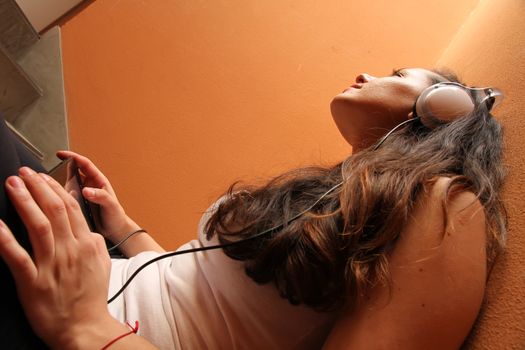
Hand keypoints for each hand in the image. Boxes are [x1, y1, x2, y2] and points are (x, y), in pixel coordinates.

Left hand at [0, 167, 115, 347]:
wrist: (85, 328)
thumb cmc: (91, 298)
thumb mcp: (102, 265)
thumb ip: (94, 244)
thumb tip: (87, 229)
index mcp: (87, 244)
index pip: (70, 208)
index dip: (54, 189)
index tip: (42, 177)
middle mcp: (70, 250)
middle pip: (54, 210)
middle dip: (38, 187)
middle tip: (24, 172)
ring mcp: (52, 265)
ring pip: (38, 225)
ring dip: (24, 201)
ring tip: (13, 184)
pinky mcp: (33, 282)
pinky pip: (17, 256)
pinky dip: (5, 238)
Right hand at [56, 151, 139, 242]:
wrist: (115, 231)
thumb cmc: (116, 217)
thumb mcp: (111, 205)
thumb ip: (101, 197)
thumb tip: (87, 190)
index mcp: (98, 182)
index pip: (84, 164)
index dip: (73, 157)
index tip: (61, 154)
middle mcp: (89, 186)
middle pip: (73, 172)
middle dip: (61, 168)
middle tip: (48, 170)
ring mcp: (82, 195)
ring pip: (68, 184)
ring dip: (58, 182)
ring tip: (45, 184)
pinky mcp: (77, 204)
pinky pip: (66, 196)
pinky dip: (58, 195)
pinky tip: (50, 199)